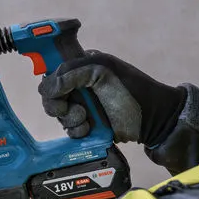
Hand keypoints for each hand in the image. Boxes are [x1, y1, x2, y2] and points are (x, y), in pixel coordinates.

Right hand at [37, 51, 186, 145]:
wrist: (152, 119)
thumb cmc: (131, 90)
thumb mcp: (102, 71)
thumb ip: (71, 74)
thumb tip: (46, 88)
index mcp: (81, 68)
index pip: (52, 73)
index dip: (50, 84)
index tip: (58, 92)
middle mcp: (79, 87)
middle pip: (50, 97)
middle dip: (58, 105)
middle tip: (70, 108)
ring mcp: (82, 107)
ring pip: (58, 115)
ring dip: (70, 119)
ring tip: (87, 118)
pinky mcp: (87, 126)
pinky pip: (69, 130)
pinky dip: (76, 131)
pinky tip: (89, 129)